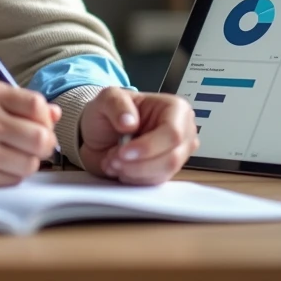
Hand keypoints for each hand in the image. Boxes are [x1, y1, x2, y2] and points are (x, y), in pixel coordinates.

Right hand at [0, 79, 61, 186]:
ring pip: (31, 164)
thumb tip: (55, 114)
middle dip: (45, 144)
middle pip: (40, 138)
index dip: (45, 118)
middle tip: (36, 144)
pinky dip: (12, 174)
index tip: (39, 123)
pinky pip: (13, 179)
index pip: (37, 105)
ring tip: (14, 154)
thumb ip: (19, 102)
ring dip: (29, 162)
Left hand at [78, 88, 197, 184]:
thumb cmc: (107, 114)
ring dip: (133, 171)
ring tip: (113, 161)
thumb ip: (116, 104)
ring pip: (163, 173)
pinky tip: (119, 168)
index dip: (148, 146)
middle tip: (113, 158)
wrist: (97, 136)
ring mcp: (177, 154)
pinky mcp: (166, 172)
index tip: (124, 152)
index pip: (173, 133)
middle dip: (138, 163)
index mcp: (175, 108)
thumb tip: (130, 122)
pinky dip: (133, 179)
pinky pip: (155, 183)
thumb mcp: (105, 99)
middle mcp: (182, 132)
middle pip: (172, 158)